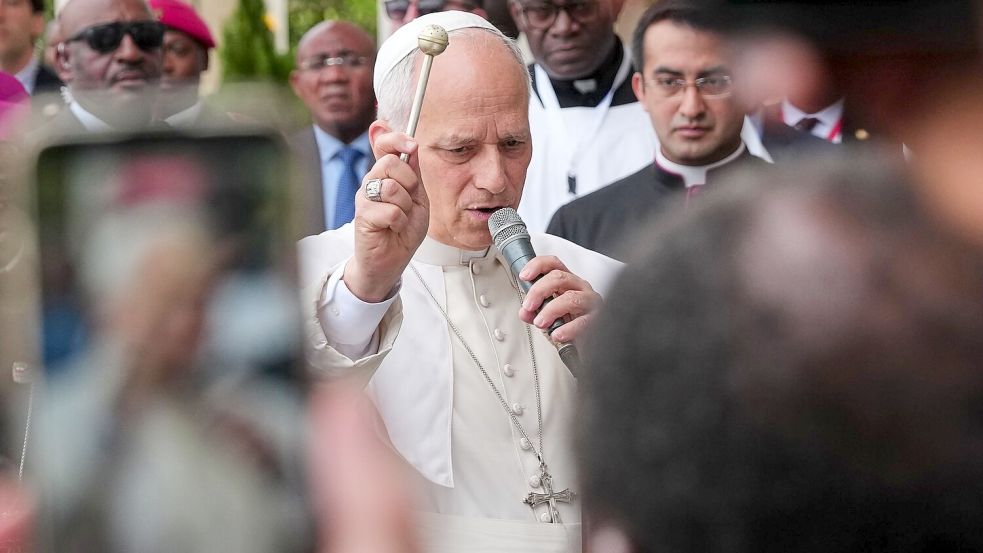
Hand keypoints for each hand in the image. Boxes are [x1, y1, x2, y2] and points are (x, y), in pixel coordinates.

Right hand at [344, 131, 429, 302]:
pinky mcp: (362, 215)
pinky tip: (393, 228)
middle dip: (409, 182)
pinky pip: (390, 211)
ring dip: (405, 207)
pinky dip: (399, 223)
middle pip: (389, 162)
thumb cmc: (404, 230)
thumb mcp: (418, 198)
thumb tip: (411, 146)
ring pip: (391, 187)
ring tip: (400, 218)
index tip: (412, 145)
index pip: (384, 144)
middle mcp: (372, 181)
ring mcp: (365, 197)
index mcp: (386, 174)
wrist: (392, 260)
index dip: (396, 139)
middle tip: (409, 201)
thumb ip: (414, 173)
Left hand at [517, 256, 601, 343]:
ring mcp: (589, 301)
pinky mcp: (596, 318)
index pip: (553, 264)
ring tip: (540, 322)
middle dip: (539, 291)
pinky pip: (582, 321)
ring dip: (550, 310)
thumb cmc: (568, 322)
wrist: (585, 341)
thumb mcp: (548, 315)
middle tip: (528, 306)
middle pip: (559, 277)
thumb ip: (534, 311)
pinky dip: (567, 329)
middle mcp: (579, 287)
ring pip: (570, 298)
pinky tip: (557, 334)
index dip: (538, 266)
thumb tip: (524, 312)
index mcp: (566, 282)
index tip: (524, 276)